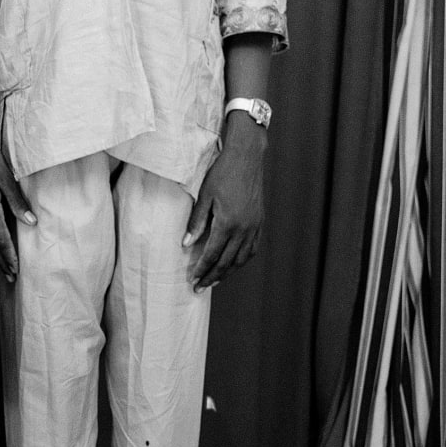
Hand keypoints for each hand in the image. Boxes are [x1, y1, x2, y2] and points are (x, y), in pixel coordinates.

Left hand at [184, 123, 265, 290]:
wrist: (246, 158)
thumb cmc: (221, 174)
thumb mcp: (204, 196)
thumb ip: (196, 222)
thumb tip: (186, 245)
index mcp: (228, 223)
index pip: (213, 254)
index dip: (202, 269)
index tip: (193, 280)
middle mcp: (244, 229)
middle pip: (228, 261)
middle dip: (213, 276)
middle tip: (200, 288)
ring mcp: (254, 226)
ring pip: (242, 258)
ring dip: (229, 271)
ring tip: (215, 279)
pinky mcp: (259, 221)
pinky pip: (252, 248)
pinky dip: (242, 259)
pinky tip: (234, 263)